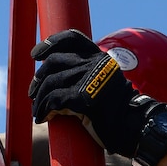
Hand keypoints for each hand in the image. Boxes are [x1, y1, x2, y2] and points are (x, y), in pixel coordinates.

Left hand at [29, 29, 154, 156]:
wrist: (133, 127)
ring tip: (37, 110)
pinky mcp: (84, 97)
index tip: (35, 55)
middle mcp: (95, 63)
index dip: (51, 43)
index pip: (71, 38)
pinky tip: (43, 117)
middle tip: (33, 93)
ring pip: (51, 83)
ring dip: (39, 99)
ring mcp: (90, 78)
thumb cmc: (115, 110)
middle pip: (54, 61)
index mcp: (99, 56)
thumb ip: (85, 72)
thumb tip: (52, 74)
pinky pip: (54, 100)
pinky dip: (44, 109)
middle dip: (39, 78)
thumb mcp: (104, 82)